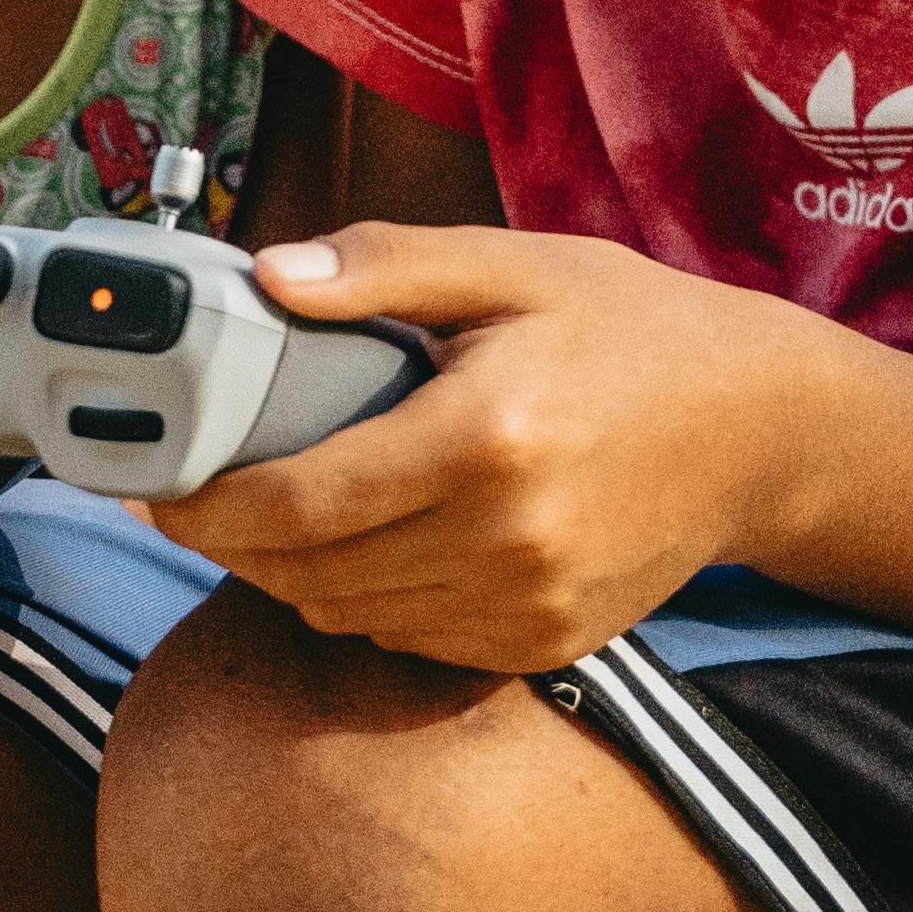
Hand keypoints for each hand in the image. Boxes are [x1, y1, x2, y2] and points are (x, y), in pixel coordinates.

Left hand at [151, 224, 800, 672]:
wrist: (759, 428)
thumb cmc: (632, 331)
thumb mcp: (514, 266)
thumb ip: (384, 265)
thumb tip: (267, 277)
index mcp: (485, 435)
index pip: (300, 500)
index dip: (206, 505)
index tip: (153, 488)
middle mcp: (505, 537)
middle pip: (309, 572)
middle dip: (230, 543)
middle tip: (191, 499)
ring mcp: (528, 604)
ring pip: (350, 618)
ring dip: (290, 575)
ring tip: (271, 516)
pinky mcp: (545, 646)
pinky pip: (410, 642)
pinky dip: (364, 603)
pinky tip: (362, 547)